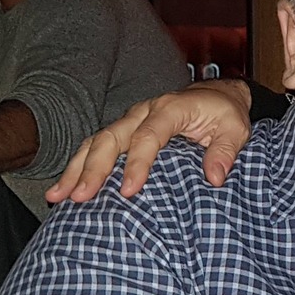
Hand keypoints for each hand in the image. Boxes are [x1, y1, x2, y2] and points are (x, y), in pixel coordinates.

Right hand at [47, 78, 253, 203]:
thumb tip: (214, 177)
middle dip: (93, 168)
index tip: (128, 191)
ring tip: (59, 196)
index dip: (137, 164)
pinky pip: (95, 147)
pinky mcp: (123, 132)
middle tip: (81, 197)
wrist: (217, 97)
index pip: (149, 136)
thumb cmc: (224, 115)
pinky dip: (76, 167)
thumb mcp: (236, 129)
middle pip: (112, 139)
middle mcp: (143, 112)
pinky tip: (62, 189)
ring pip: (96, 142)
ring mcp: (129, 121)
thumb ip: (225, 151)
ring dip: (76, 169)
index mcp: (170, 108)